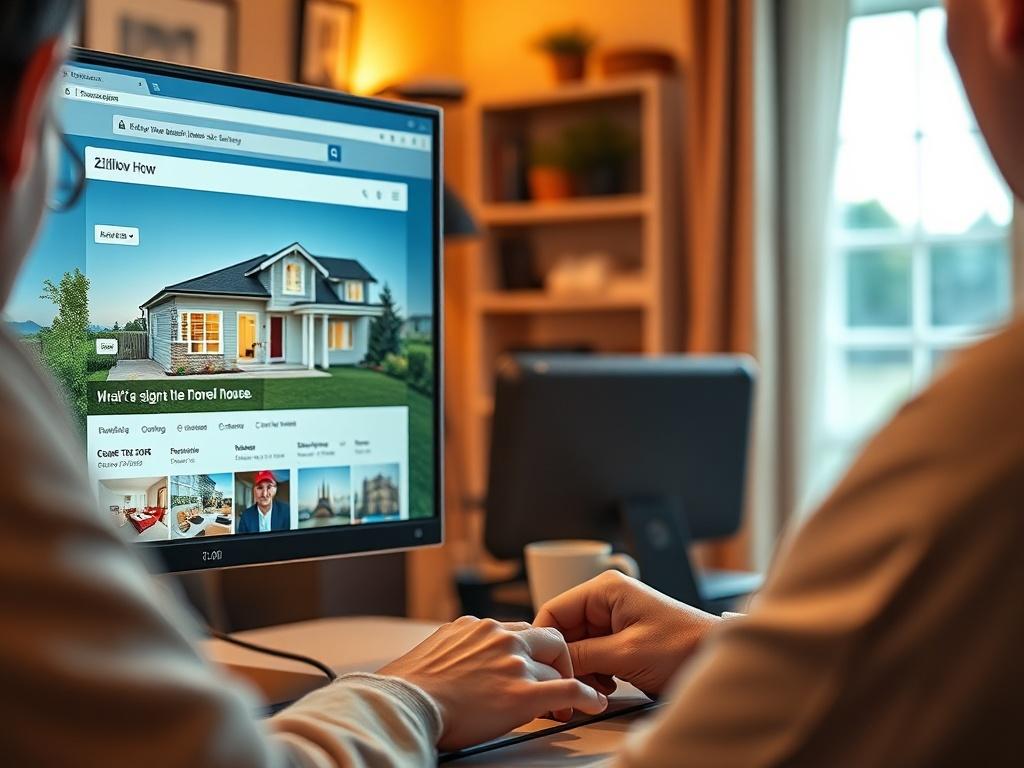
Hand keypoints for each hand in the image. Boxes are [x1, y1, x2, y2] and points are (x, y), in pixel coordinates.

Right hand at [378, 616, 607, 750]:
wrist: (404, 705)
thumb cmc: (409, 688)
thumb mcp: (434, 651)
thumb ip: (458, 648)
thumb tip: (458, 660)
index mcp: (477, 627)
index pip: (517, 630)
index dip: (529, 651)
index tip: (532, 666)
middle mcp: (499, 637)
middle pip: (546, 637)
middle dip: (556, 659)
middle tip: (557, 680)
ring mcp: (512, 662)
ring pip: (556, 663)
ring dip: (565, 682)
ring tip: (567, 702)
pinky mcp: (522, 692)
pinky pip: (567, 689)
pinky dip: (585, 695)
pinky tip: (593, 703)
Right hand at [534, 570, 720, 696]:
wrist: (716, 657)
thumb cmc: (683, 646)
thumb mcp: (626, 653)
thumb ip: (584, 654)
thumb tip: (551, 662)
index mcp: (605, 590)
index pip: (554, 610)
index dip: (547, 642)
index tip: (546, 670)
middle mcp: (607, 599)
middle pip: (565, 630)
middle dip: (568, 661)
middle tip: (571, 688)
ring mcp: (615, 618)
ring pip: (578, 645)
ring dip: (583, 669)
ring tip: (597, 688)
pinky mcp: (622, 637)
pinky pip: (594, 653)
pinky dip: (595, 672)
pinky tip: (608, 685)